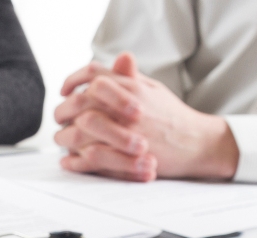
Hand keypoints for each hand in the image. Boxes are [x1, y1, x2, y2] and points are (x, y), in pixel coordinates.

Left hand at [54, 53, 238, 180]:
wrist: (197, 143)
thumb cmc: (174, 117)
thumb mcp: (154, 89)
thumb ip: (131, 77)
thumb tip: (117, 59)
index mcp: (133, 86)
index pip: (94, 74)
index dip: (74, 80)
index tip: (66, 90)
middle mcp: (127, 106)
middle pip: (81, 101)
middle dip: (64, 110)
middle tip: (59, 117)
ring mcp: (126, 131)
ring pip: (81, 129)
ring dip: (65, 135)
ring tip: (62, 139)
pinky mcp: (126, 156)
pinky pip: (91, 156)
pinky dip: (75, 160)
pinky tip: (68, 160)